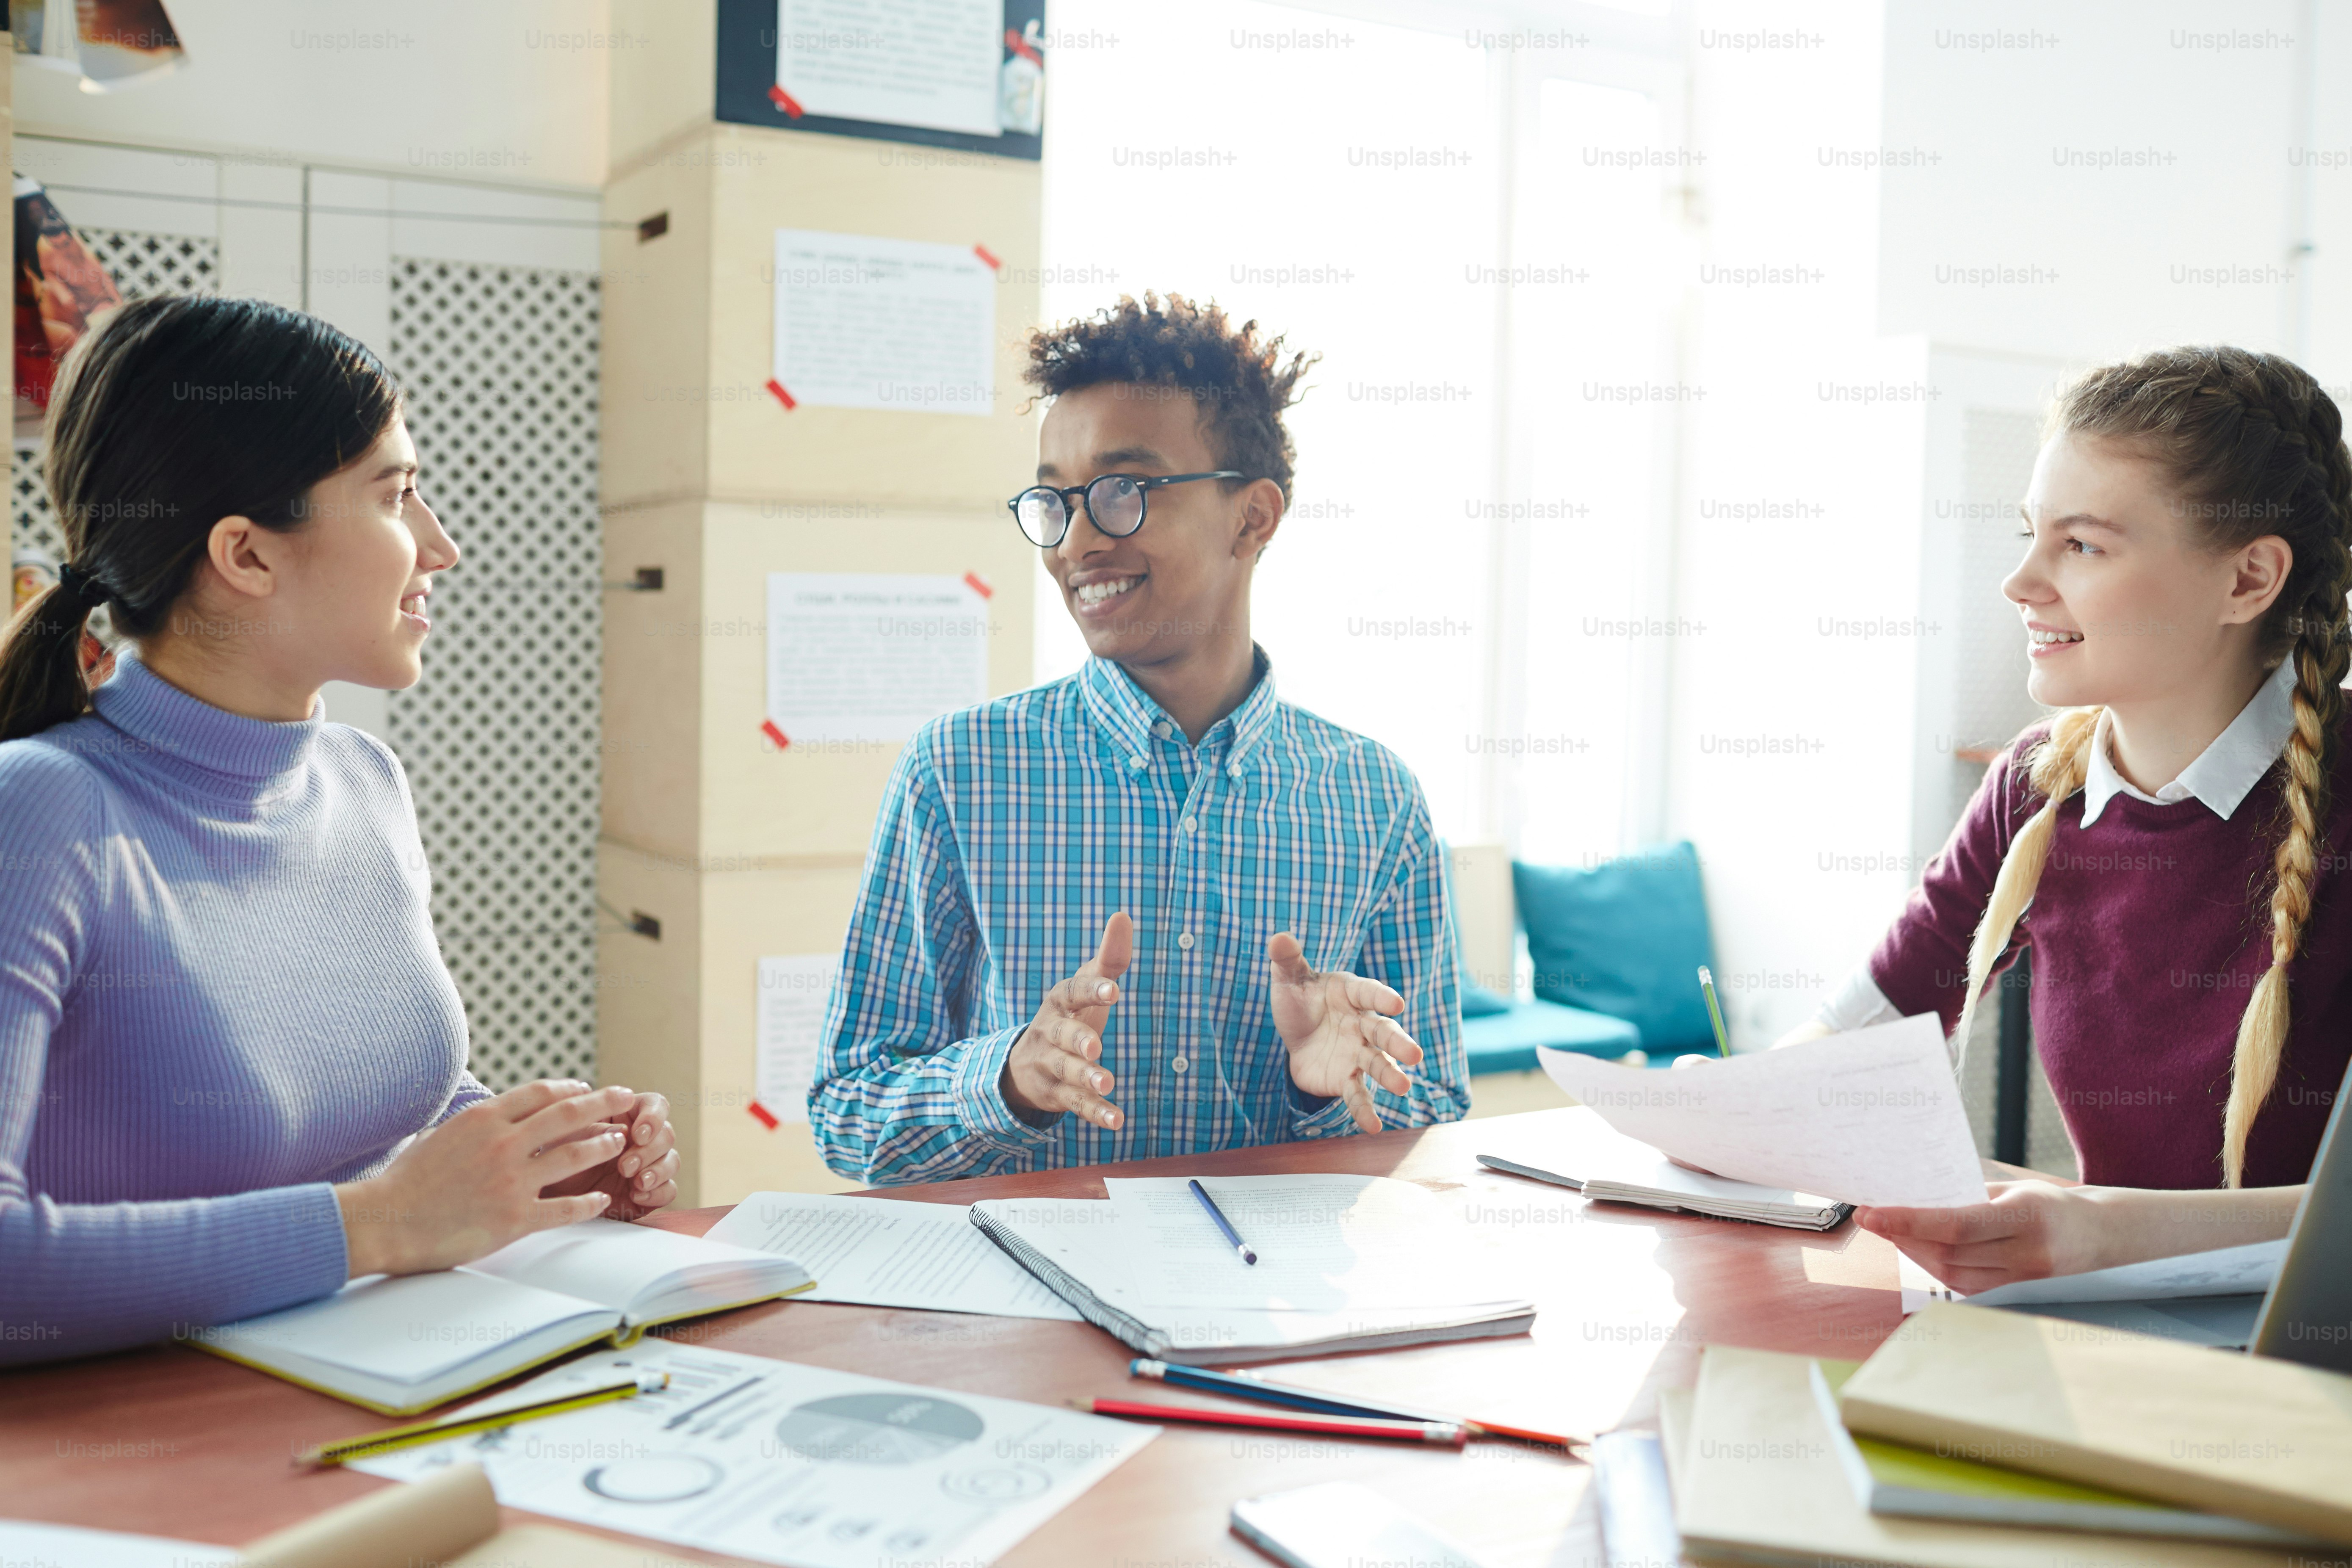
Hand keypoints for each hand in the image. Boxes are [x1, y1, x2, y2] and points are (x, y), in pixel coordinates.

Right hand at [335, 1080, 636, 1276]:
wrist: (386, 1221)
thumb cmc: (405, 1181)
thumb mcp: (438, 1134)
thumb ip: (473, 1123)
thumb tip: (493, 1113)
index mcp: (483, 1119)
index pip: (540, 1093)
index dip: (570, 1090)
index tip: (586, 1089)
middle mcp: (502, 1143)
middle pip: (567, 1114)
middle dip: (604, 1103)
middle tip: (628, 1099)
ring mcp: (511, 1180)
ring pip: (574, 1155)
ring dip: (603, 1146)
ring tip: (621, 1141)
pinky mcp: (514, 1217)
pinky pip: (564, 1208)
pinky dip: (588, 1203)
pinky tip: (601, 1199)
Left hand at [538, 1090, 678, 1219]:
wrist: (547, 1194)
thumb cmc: (554, 1157)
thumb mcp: (565, 1136)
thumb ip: (592, 1127)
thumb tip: (622, 1130)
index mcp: (626, 1115)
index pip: (655, 1105)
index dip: (654, 1117)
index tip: (638, 1134)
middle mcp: (641, 1138)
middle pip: (667, 1134)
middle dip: (649, 1151)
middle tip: (625, 1166)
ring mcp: (647, 1165)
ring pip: (672, 1161)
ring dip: (657, 1171)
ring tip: (636, 1182)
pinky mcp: (649, 1191)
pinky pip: (668, 1190)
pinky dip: (657, 1193)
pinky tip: (638, 1196)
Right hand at [1002, 913, 1130, 1129]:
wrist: (1025, 1064)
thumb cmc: (1069, 1017)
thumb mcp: (1085, 988)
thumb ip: (1108, 958)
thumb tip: (1123, 915)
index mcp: (1059, 1003)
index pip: (1073, 991)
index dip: (1092, 989)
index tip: (1115, 989)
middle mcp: (1049, 1033)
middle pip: (1061, 1035)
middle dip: (1077, 1040)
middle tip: (1096, 1045)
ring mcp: (1049, 1065)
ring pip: (1065, 1071)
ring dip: (1085, 1076)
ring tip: (1106, 1083)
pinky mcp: (1056, 1094)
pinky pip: (1075, 1105)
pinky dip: (1095, 1114)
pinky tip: (1117, 1120)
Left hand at [1266, 931, 1422, 1132]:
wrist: (1297, 1033)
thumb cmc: (1299, 999)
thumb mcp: (1288, 978)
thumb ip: (1286, 958)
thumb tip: (1278, 936)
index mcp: (1351, 993)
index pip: (1369, 993)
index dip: (1382, 997)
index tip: (1396, 1003)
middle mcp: (1362, 1024)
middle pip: (1384, 1032)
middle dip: (1399, 1042)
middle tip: (1415, 1055)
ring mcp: (1358, 1053)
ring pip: (1378, 1064)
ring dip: (1391, 1075)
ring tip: (1404, 1087)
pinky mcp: (1347, 1077)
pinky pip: (1358, 1094)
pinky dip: (1365, 1110)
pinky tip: (1373, 1127)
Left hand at [1854, 1179, 2107, 1291]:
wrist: (2100, 1239)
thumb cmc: (2050, 1206)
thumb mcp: (2013, 1190)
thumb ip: (1966, 1197)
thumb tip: (1911, 1199)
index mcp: (2027, 1216)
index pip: (1954, 1225)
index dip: (1907, 1222)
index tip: (1870, 1213)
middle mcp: (2027, 1254)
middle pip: (1946, 1252)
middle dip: (1902, 1236)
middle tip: (1875, 1217)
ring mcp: (2023, 1282)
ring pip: (1949, 1273)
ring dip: (1913, 1252)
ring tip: (1893, 1231)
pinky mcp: (2016, 1297)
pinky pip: (1963, 1286)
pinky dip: (1935, 1267)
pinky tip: (1921, 1250)